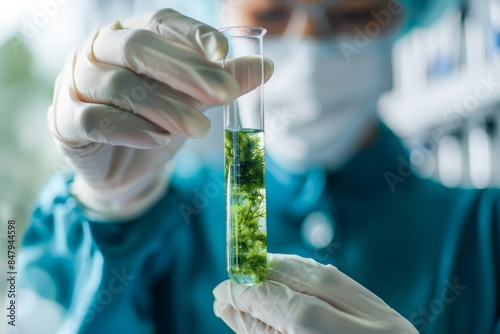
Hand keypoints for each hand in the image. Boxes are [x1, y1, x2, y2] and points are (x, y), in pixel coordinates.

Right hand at [48, 9, 272, 219]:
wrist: (122, 168)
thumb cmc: (157, 122)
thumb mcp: (193, 101)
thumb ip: (222, 83)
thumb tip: (266, 67)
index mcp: (129, 36)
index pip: (160, 22)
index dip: (191, 33)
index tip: (224, 51)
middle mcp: (98, 51)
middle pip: (138, 49)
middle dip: (185, 71)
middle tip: (225, 93)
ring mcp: (76, 83)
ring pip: (119, 85)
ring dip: (164, 106)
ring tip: (200, 128)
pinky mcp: (66, 121)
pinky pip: (95, 119)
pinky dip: (130, 129)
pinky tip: (159, 140)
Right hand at [213, 253, 416, 333]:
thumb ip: (258, 332)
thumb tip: (226, 305)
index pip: (278, 304)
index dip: (246, 292)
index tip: (223, 289)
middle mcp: (356, 325)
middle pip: (296, 281)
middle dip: (257, 277)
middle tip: (233, 283)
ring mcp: (373, 313)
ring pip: (315, 273)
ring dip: (278, 269)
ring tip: (254, 277)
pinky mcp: (378, 306)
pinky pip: (331, 275)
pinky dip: (302, 271)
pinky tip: (284, 274)